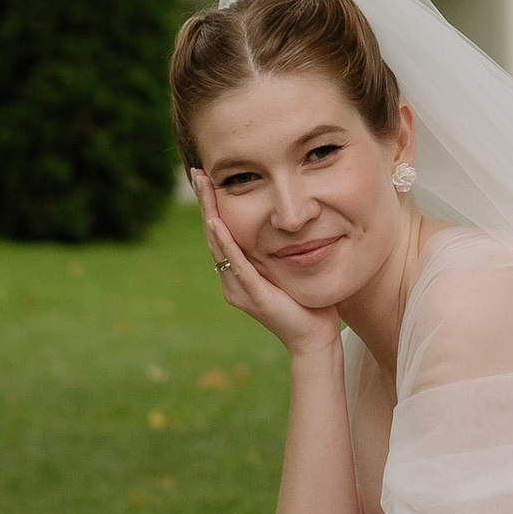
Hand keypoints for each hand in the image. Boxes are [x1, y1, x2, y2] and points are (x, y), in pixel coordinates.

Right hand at [189, 168, 340, 356]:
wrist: (314, 341)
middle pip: (214, 235)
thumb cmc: (306, 306)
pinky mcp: (255, 295)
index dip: (212, 206)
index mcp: (238, 275)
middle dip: (207, 202)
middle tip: (199, 173)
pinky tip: (218, 222)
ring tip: (204, 187)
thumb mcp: (286, 270)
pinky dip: (226, 242)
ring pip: (220, 246)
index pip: (221, 234)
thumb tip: (283, 223)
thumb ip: (276, 252)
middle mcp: (232, 281)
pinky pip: (237, 264)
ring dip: (211, 214)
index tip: (207, 177)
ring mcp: (240, 290)